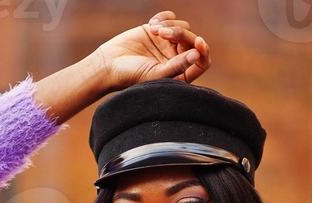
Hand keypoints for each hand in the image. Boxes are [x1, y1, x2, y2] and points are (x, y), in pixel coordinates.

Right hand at [90, 10, 211, 89]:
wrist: (109, 65)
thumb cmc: (132, 76)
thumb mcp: (156, 74)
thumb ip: (178, 65)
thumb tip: (198, 54)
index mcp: (180, 73)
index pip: (202, 62)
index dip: (203, 51)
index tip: (198, 41)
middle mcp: (177, 58)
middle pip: (192, 41)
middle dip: (180, 34)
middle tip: (162, 34)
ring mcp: (168, 44)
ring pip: (182, 27)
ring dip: (170, 25)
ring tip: (154, 30)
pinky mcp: (157, 31)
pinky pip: (170, 17)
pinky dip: (163, 17)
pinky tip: (151, 25)